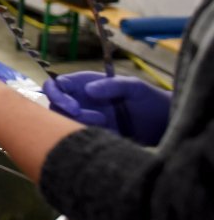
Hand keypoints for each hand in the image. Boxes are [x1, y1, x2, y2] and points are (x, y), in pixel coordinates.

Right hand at [43, 71, 170, 144]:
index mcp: (84, 84)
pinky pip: (76, 136)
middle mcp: (80, 101)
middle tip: (97, 118)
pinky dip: (86, 135)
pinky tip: (108, 133)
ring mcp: (84, 118)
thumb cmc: (150, 100)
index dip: (57, 95)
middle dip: (67, 114)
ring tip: (105, 123)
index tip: (74, 107)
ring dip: (79, 124)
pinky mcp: (90, 135)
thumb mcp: (134, 87)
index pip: (56, 86)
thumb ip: (112, 85)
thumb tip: (88, 90)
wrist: (164, 125)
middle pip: (54, 106)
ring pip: (63, 123)